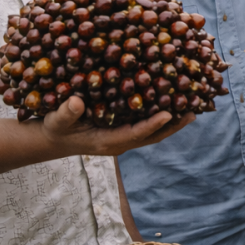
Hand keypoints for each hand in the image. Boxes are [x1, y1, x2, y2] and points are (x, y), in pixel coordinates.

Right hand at [38, 96, 190, 156]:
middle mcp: (119, 142)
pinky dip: (160, 115)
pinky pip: (145, 124)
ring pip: (152, 131)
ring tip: (192, 107)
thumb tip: (76, 102)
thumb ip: (66, 113)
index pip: (135, 134)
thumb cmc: (54, 129)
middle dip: (172, 126)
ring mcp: (122, 137)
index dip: (152, 124)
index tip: (169, 114)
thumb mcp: (56, 121)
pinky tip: (172, 101)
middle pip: (152, 135)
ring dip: (172, 121)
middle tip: (193, 112)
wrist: (51, 139)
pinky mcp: (122, 130)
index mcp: (107, 142)